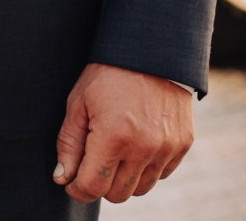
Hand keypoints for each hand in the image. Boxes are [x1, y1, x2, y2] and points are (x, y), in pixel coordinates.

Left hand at [55, 63, 194, 203]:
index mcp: (113, 136)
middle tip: (91, 163)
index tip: (70, 182)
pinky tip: (135, 146)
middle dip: (99, 184)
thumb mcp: (78, 103)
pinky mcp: (183, 144)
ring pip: (140, 189)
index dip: (77, 189)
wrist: (151, 51)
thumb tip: (62, 177)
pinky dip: (146, 169)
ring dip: (123, 179)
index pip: (93, 186)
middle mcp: (144, 147)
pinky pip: (161, 174)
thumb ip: (69, 143)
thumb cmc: (107, 75)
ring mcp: (167, 148)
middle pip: (118, 194)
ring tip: (113, 152)